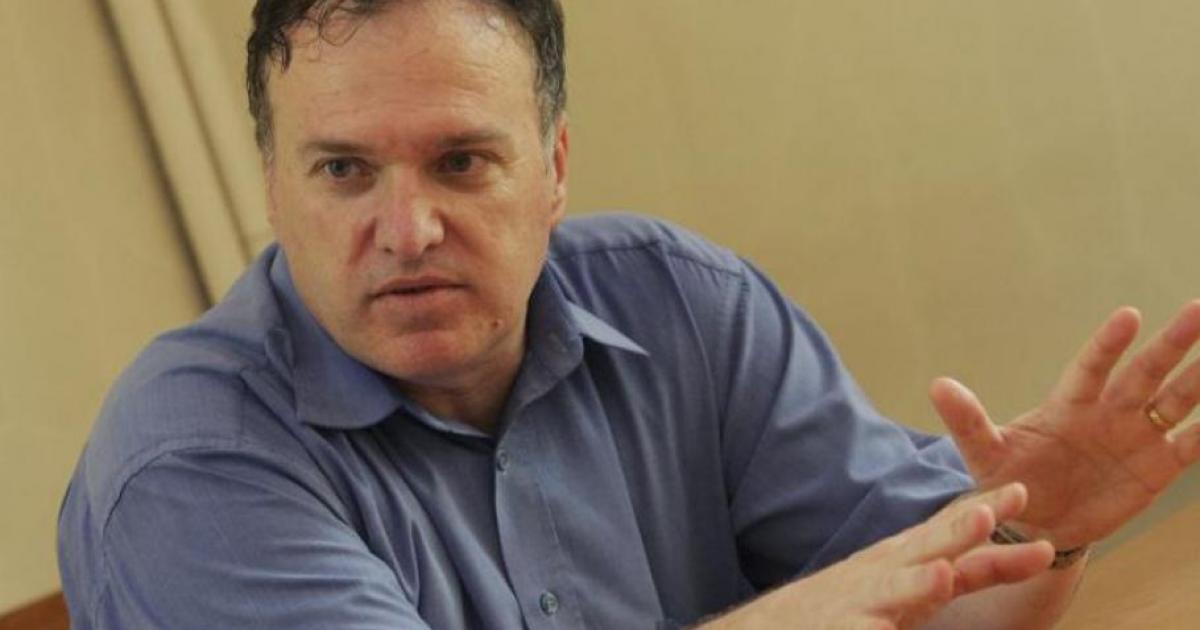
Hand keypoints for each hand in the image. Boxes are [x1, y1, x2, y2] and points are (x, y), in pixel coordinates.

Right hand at [700, 483, 1053, 629]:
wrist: (765, 629)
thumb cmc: (836, 610)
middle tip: (988, 515)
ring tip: (941, 575)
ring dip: (915, 584)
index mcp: (898, 566)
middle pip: (924, 555)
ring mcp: (856, 608)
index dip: (982, 515)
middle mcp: (878, 580)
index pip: (947, 538)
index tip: (1021, 492)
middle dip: (956, 535)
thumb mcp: (893, 588)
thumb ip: (939, 579)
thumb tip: (976, 560)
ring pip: (891, 596)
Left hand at [931, 301, 1199, 548]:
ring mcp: (1135, 437)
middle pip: (1145, 372)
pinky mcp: (1156, 467)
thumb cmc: (1008, 482)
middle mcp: (1108, 413)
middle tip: (1199, 309)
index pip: (1092, 367)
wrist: (1034, 525)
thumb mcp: (985, 454)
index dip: (1109, 344)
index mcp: (1068, 405)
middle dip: (1172, 343)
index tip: (1129, 316)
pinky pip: (1191, 444)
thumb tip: (937, 386)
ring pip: (1176, 400)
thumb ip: (969, 421)